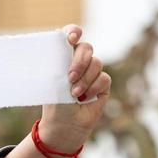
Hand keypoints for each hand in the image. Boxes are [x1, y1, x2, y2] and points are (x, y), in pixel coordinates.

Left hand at [38, 25, 110, 152]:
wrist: (63, 125)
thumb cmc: (55, 103)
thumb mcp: (54, 82)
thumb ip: (61, 64)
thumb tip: (68, 48)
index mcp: (64, 56)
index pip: (70, 36)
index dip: (73, 32)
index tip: (72, 38)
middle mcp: (79, 61)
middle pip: (87, 47)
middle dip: (80, 61)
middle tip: (69, 77)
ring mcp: (92, 71)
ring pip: (97, 63)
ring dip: (84, 79)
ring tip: (73, 94)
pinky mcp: (103, 84)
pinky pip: (104, 78)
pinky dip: (93, 89)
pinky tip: (84, 99)